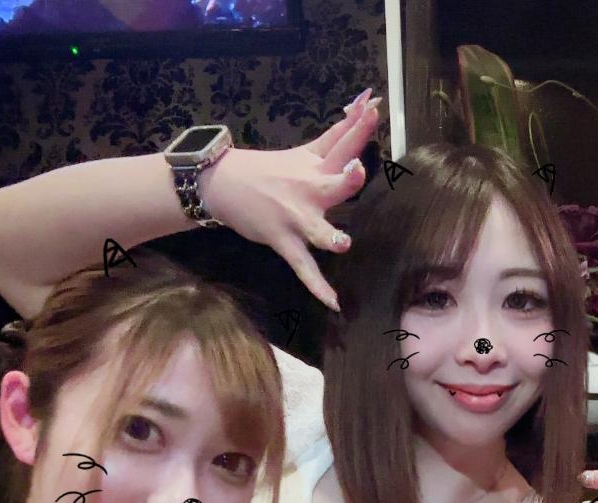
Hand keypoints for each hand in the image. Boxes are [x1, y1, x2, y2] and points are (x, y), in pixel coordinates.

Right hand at [197, 87, 381, 311]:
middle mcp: (308, 190)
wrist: (224, 184)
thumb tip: (364, 104)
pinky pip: (304, 268)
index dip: (358, 126)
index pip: (341, 143)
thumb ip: (339, 133)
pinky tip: (334, 303)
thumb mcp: (305, 151)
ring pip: (317, 229)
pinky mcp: (285, 241)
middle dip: (345, 177)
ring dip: (329, 236)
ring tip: (342, 243)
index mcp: (316, 166)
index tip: (374, 106)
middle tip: (356, 169)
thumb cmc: (272, 170)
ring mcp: (296, 218)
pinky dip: (318, 287)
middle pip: (332, 183)